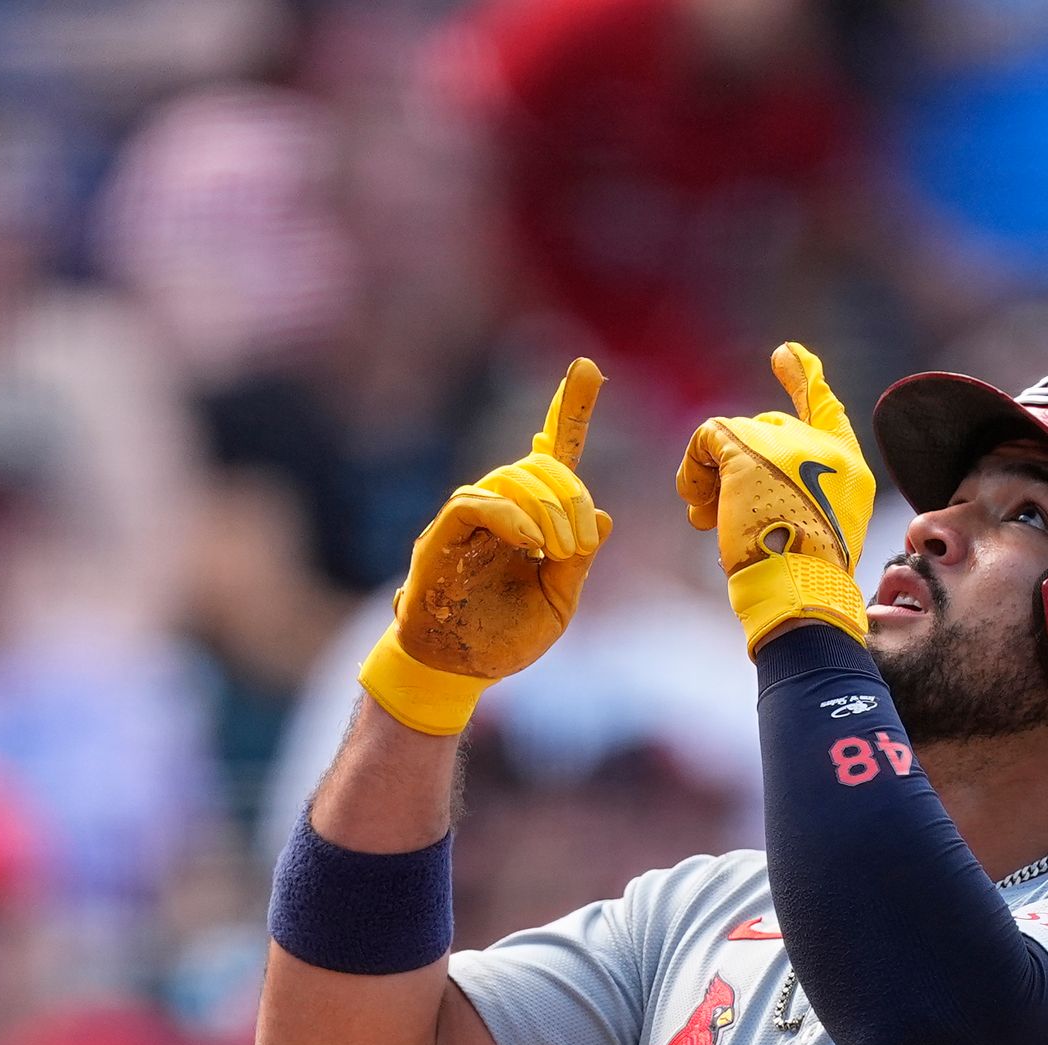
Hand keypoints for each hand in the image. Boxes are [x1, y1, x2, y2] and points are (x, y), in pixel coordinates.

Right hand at [358, 357, 610, 737]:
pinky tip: (531, 545)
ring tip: (555, 552)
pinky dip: (511, 517)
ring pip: (511, 478)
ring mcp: (468, 519)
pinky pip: (477, 504)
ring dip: (547, 511)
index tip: (588, 369)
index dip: (568, 411)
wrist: (457, 672)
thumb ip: (579, 561)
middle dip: (571, 496)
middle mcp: (498, 508)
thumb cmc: (504, 638)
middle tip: (578, 545)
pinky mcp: (443, 537)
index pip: (550, 454)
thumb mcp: (557, 601)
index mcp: (528, 518)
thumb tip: (604, 518)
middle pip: (538, 465)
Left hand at [676, 340, 874, 649]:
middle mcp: (825, 448)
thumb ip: (788, 496)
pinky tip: (697, 507)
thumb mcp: (813, 531)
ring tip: (706, 517)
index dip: (805, 378)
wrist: (800, 589)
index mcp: (849, 469)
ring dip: (714, 477)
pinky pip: (707, 438)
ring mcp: (787, 444)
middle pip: (767, 431)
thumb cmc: (804, 576)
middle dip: (740, 465)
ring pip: (734, 436)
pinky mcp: (749, 450)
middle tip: (717, 511)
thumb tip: (727, 487)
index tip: (785, 354)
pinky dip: (694, 470)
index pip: (827, 411)